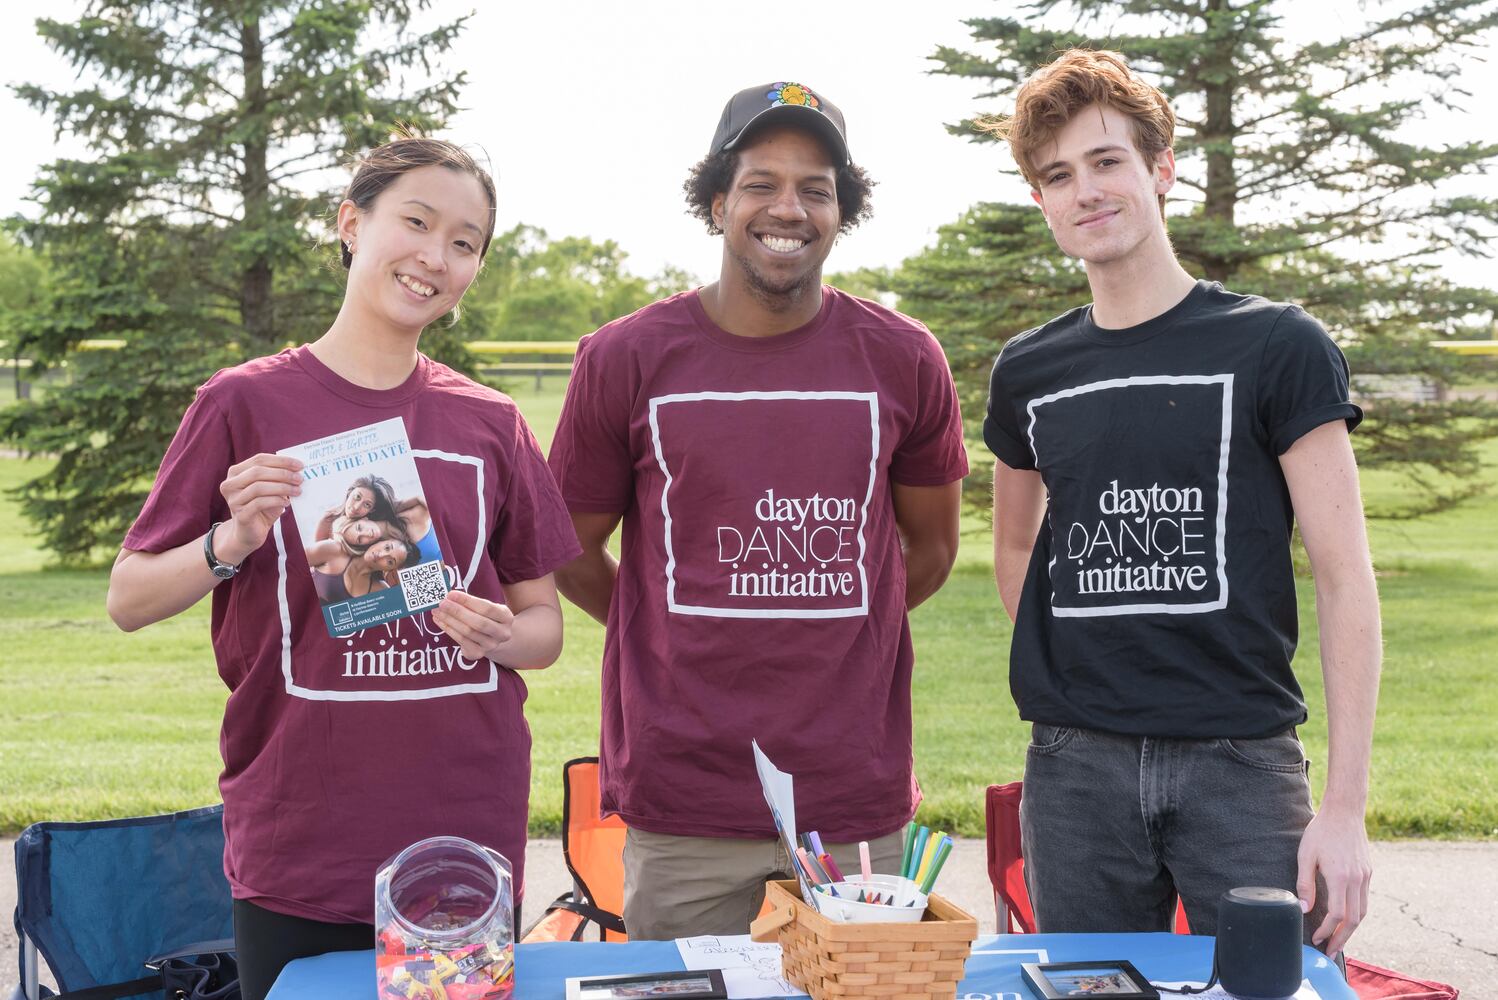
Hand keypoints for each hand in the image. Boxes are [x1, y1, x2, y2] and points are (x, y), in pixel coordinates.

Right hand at [217, 454, 302, 562]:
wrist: (250, 533)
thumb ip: (277, 477)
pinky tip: (287, 503)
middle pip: (258, 471)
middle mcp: (230, 484)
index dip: (281, 461)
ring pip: (258, 487)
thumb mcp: (269, 488)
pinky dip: (276, 500)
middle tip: (300, 478)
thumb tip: (297, 469)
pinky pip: (260, 503)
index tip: (300, 465)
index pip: (259, 459)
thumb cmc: (262, 507)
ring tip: (297, 491)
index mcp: (235, 473)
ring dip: (282, 487)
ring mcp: (233, 500)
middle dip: (282, 474)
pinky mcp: (240, 515)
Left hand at [432, 590, 513, 661]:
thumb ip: (471, 602)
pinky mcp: (478, 654)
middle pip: (478, 623)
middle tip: (442, 603)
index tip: (451, 594)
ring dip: (449, 620)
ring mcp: (491, 645)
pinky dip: (448, 629)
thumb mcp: (485, 607)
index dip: (468, 601)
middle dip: (457, 612)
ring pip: (467, 633)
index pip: (487, 608)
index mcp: (506, 617)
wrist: (492, 637)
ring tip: (437, 611)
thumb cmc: (485, 616)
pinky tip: (439, 621)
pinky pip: (460, 641)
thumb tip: (449, 596)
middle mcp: (502, 633)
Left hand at [1296, 803, 1372, 955]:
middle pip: (1354, 920)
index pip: (1337, 915)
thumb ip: (1305, 884)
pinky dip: (1356, 915)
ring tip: (1338, 940)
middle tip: (1330, 952)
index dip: (1327, 930)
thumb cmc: (1321, 832)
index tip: (1316, 938)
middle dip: (1342, 939)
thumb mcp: (1306, 855)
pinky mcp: (1368, 873)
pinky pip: (1364, 900)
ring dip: (1351, 930)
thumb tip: (1303, 909)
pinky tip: (1346, 919)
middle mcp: (1357, 880)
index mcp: (1340, 877)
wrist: (1344, 812)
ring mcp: (1365, 877)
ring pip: (1363, 912)